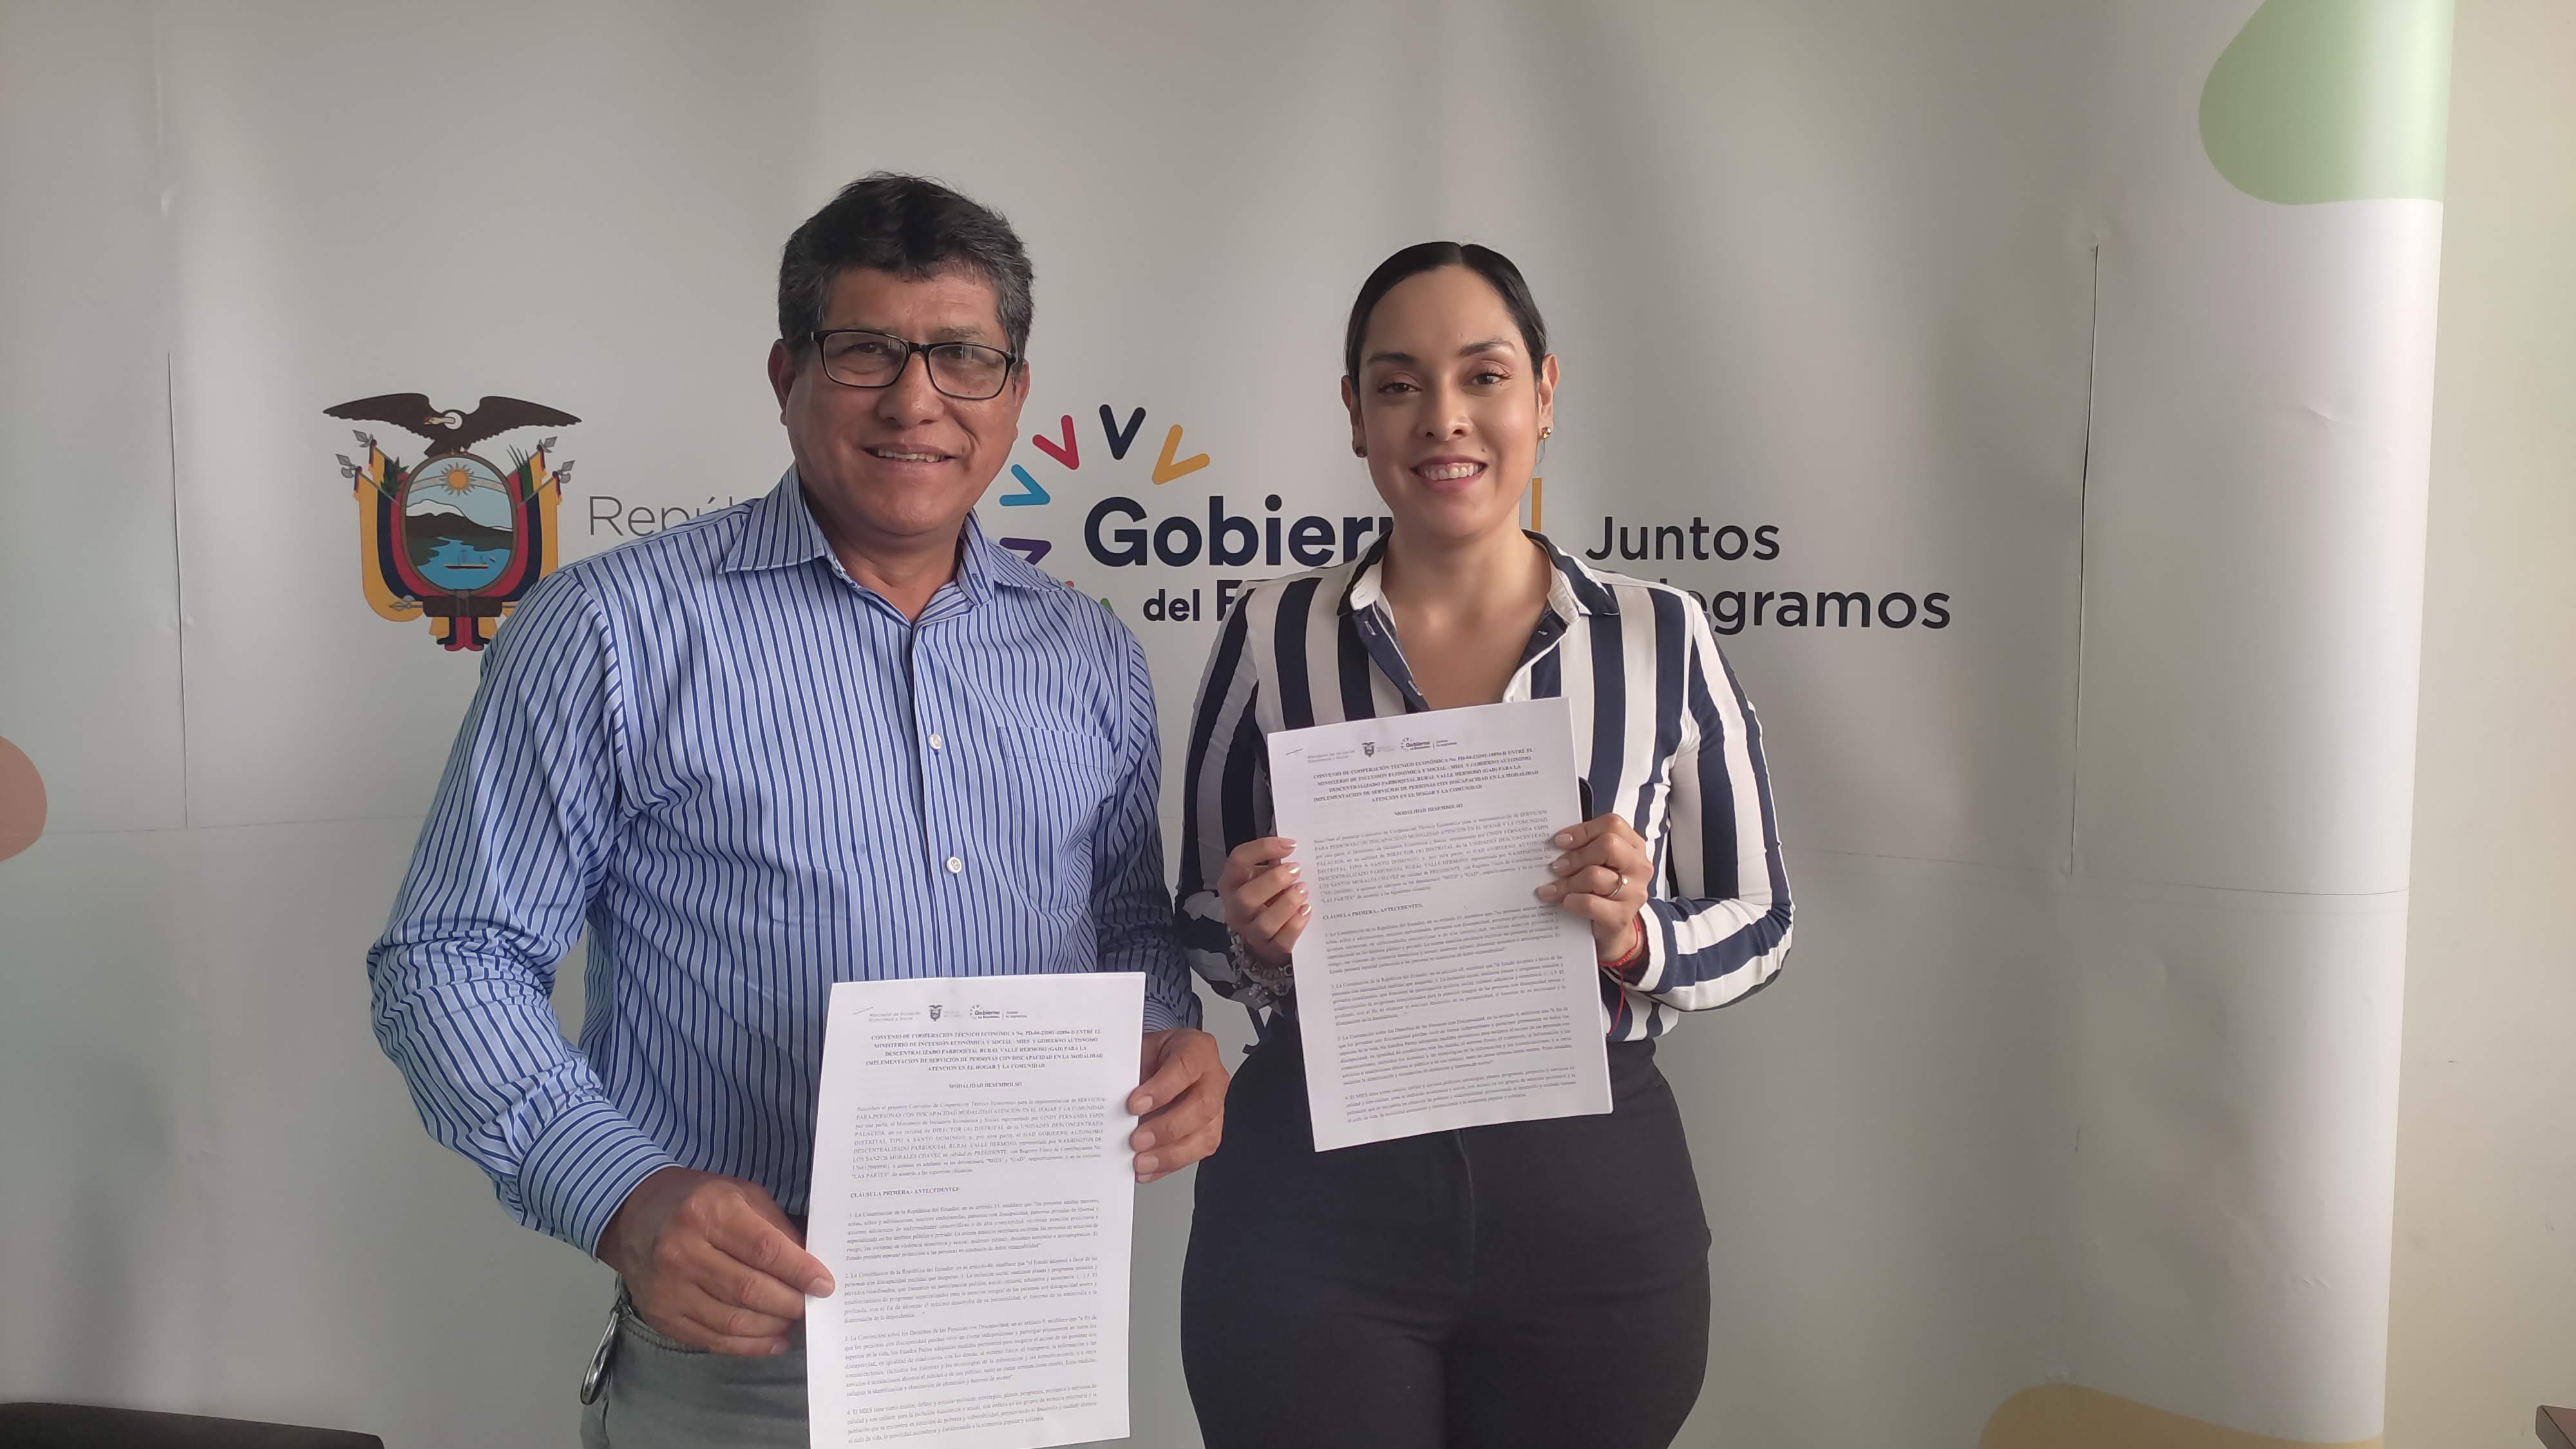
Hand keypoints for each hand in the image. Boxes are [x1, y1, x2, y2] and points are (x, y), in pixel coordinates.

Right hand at [596, 1166, 833, 1355]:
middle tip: (811, 1307)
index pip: (764, 1249)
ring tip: (794, 1322)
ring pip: (733, 1320)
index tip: (825, 1285)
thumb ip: (776, 1228)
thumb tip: (810, 1267)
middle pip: (750, 1290)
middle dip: (790, 1303)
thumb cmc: (698, 1202)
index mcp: (708, 1213)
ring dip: (772, 1327)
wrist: (634, 1218)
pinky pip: (713, 1339)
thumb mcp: (741, 1195)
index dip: (800, 1271)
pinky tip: (772, 1339)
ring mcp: (669, 1287)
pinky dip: (749, 1345)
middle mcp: (683, 1251)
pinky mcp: (662, 1315)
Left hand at [1129, 1027, 1228, 1182]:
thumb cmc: (1155, 1056)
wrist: (1162, 1063)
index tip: (1134, 1104)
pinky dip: (1167, 1165)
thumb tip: (1107, 1099)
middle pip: (1203, 1106)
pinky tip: (1147, 1169)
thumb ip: (1129, 1070)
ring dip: (1170, 1154)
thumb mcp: (1140, 1050)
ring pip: (1205, 1136)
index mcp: (1197, 1049)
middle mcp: (1212, 1079)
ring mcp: (1215, 1108)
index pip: (1186, 1067)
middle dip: (1167, 1128)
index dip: (1162, 1088)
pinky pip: (1195, 1154)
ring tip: (1140, 1161)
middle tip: (1136, 1140)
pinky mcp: (1208, 1132)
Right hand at [1217, 836, 1306, 967]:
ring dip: (1287, 904)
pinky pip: (1281, 941)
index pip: (1239, 861)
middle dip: (1274, 881)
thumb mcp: (1261, 878)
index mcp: (1231, 883)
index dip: (1264, 849)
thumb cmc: (1264, 899)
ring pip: (1264, 923)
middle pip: (1246, 897)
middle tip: (1296, 870)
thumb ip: (1271, 865)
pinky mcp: (1269, 949)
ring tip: (1303, 889)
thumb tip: (1291, 850)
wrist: (1263, 936)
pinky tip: (1306, 911)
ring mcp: (1251, 932)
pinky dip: (1295, 925)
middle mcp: (1236, 909)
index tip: (1290, 845)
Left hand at [1536, 813, 1649, 961]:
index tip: (1560, 841)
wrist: (1612, 932)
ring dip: (1567, 882)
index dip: (1583, 830)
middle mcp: (1638, 867)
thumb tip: (1555, 844)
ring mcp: (1634, 893)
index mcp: (1633, 847)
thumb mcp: (1598, 865)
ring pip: (1595, 875)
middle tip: (1556, 867)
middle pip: (1608, 845)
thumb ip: (1585, 850)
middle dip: (1576, 856)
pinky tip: (1565, 902)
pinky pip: (1590, 902)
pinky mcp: (1621, 917)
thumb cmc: (1601, 892)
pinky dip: (1572, 901)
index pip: (1612, 825)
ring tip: (1552, 889)